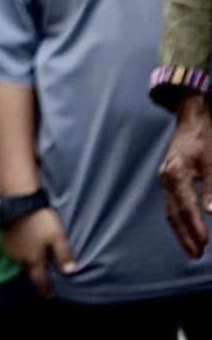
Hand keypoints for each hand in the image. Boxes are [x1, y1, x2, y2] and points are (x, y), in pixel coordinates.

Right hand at [1, 206, 76, 297]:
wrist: (17, 201)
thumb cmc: (40, 221)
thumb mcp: (57, 238)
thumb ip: (63, 255)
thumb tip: (70, 272)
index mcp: (33, 259)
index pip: (39, 279)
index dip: (44, 288)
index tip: (48, 296)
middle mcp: (19, 257)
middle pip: (29, 270)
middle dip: (35, 274)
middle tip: (42, 278)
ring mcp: (10, 246)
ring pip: (20, 259)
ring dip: (28, 261)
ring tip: (34, 260)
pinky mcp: (4, 236)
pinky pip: (14, 249)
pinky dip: (21, 251)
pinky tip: (24, 246)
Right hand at [162, 95, 211, 257]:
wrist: (194, 117)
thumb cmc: (205, 138)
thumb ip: (211, 189)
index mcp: (175, 175)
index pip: (185, 209)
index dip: (195, 228)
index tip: (205, 245)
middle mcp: (166, 179)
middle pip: (173, 214)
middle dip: (185, 236)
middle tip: (196, 255)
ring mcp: (166, 178)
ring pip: (170, 210)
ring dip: (181, 230)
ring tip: (193, 247)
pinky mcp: (170, 177)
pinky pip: (171, 204)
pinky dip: (178, 218)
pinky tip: (186, 225)